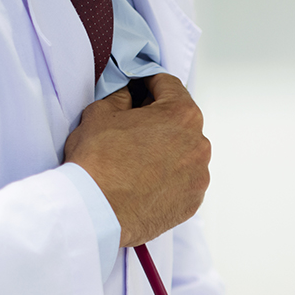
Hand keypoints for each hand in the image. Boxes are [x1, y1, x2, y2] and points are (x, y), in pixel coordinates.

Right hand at [64, 73, 209, 247]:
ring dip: (166, 149)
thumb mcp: (101, 112)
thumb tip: (128, 95)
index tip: (139, 87)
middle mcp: (198, 145)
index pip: (169, 85)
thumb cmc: (98, 164)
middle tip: (133, 124)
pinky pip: (184, 180)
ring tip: (137, 158)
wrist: (96, 211)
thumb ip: (121, 97)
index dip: (148, 82)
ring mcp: (199, 176)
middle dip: (158, 118)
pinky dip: (169, 177)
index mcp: (181, 115)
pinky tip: (145, 179)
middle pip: (180, 120)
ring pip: (184, 152)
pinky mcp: (192, 201)